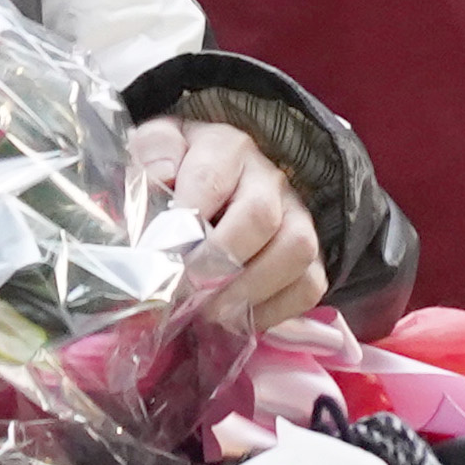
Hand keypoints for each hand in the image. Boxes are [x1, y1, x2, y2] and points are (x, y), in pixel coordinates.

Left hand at [131, 116, 328, 330]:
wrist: (213, 181)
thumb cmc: (178, 171)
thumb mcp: (156, 147)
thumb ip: (152, 151)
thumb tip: (163, 174)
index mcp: (226, 148)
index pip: (211, 179)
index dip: (186, 222)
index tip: (159, 254)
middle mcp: (269, 178)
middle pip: (260, 217)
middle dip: (218, 262)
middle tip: (185, 290)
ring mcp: (297, 216)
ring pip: (296, 250)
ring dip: (249, 290)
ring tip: (210, 311)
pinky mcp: (311, 254)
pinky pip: (309, 285)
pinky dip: (274, 309)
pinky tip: (238, 317)